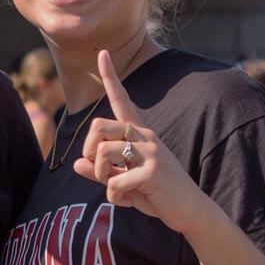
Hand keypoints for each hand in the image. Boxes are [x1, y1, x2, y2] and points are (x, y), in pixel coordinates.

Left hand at [71, 49, 222, 235]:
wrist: (189, 211)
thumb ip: (101, 172)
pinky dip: (113, 196)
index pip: (121, 99)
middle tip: (99, 171)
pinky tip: (127, 200)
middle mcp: (145, 136)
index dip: (110, 76)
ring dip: (99, 176)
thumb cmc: (156, 194)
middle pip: (97, 126)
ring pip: (101, 152)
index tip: (101, 52)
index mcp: (139, 134)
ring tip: (115, 189)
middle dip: (88, 150)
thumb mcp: (124, 181)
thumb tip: (76, 164)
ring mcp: (150, 152)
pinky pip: (113, 181)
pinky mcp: (152, 171)